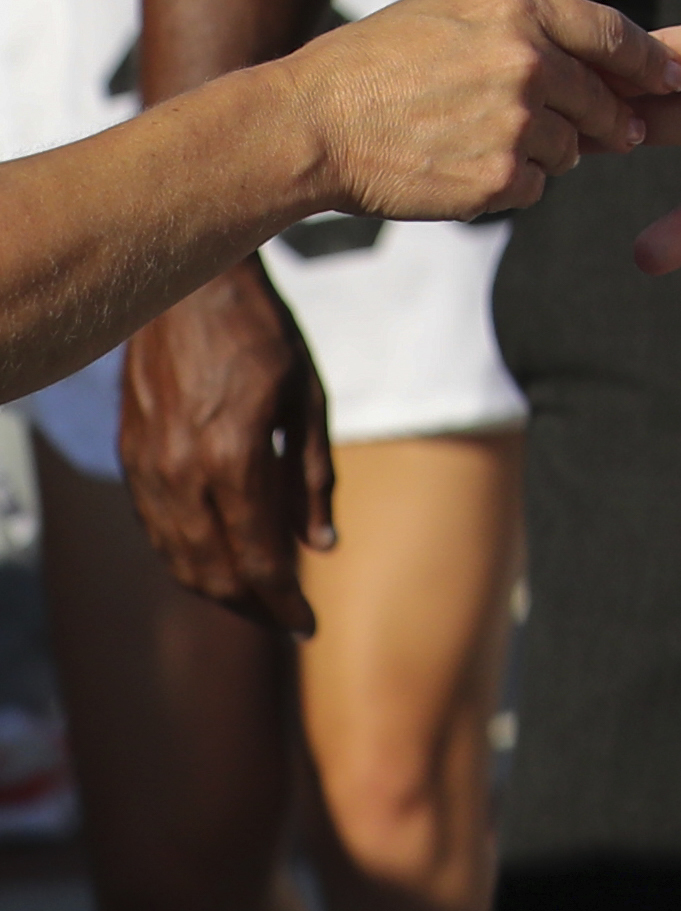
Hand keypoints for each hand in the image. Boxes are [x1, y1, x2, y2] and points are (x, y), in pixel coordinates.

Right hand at [120, 262, 331, 632]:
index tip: (308, 624)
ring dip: (215, 588)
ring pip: (176, 557)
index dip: (283, 601)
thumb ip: (312, 475)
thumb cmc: (264, 334)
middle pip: (212, 571)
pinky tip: (213, 560)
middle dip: (252, 606)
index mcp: (234, 459)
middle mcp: (182, 473)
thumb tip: (321, 546)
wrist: (191, 286)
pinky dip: (184, 556)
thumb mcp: (308, 397)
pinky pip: (155, 528)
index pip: (257, 560)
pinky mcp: (130, 457)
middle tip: (286, 619)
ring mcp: (148, 468)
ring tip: (255, 599)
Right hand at [288, 0, 680, 221]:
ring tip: (475, 140)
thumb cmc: (371, 64)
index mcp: (518, 13)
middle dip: (606, 119)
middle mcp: (527, 64)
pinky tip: (460, 167)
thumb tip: (587, 44)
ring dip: (544, 151)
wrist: (310, 126)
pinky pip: (534, 186)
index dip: (651, 60)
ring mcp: (515, 124)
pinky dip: (509, 184)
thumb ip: (524, 21)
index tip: (674, 77)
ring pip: (570, 149)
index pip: (614, 33)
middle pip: (602, 100)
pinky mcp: (498, 178)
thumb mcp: (451, 10)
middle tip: (603, 131)